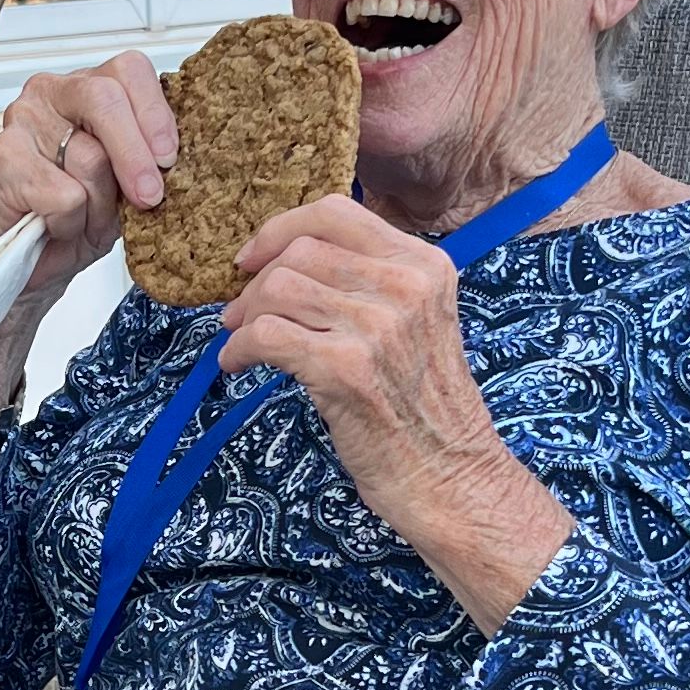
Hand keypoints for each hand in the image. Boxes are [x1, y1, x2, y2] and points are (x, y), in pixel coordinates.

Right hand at [0, 56, 177, 446]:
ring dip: (97, 204)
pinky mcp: (2, 158)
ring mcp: (21, 121)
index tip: (170, 158)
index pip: (129, 70)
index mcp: (86, 88)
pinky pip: (61, 193)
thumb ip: (149, 156)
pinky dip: (69, 222)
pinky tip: (55, 226)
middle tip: (149, 196)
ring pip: (87, 156)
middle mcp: (50, 93)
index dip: (155, 114)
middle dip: (135, 155)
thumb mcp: (128, 183)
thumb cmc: (77, 217)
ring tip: (84, 218)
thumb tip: (182, 154)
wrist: (30, 266)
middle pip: (106, 99)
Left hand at [218, 198, 573, 631]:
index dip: (281, 229)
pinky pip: (265, 334)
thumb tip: (291, 258)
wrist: (452, 477)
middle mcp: (406, 287)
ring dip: (243, 315)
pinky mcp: (345, 368)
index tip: (255, 256)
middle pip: (299, 251)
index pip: (336, 212)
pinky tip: (237, 365)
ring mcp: (377, 326)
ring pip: (277, 288)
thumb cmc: (424, 408)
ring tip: (240, 340)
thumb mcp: (418, 322)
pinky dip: (238, 348)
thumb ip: (374, 281)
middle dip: (257, 280)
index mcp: (425, 265)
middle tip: (239, 312)